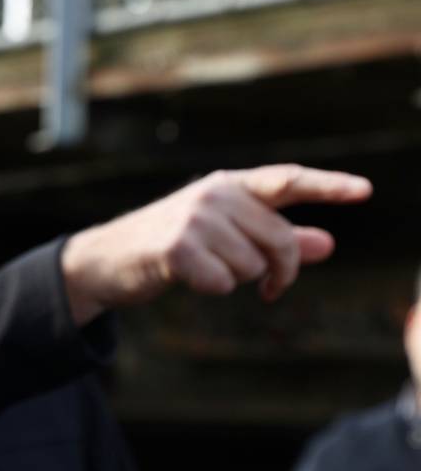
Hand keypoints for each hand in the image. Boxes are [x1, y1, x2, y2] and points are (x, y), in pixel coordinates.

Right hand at [61, 165, 371, 324]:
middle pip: (280, 240)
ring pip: (252, 266)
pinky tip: (187, 279)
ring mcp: (193, 218)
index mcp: (229, 186)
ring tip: (205, 271)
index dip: (328, 186)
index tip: (365, 191)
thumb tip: (328, 244)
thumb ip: (276, 238)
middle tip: (270, 289)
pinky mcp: (176, 247)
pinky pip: (223, 283)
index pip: (287, 181)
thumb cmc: (168, 247)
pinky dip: (210, 289)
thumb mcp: (226, 238)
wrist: (105, 260)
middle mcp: (214, 194)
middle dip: (279, 272)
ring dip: (234, 280)